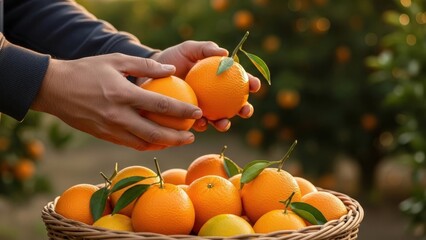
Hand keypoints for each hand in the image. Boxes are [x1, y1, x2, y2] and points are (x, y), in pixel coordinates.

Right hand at [31, 53, 201, 150]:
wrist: (54, 89)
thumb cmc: (86, 70)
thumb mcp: (116, 60)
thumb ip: (145, 65)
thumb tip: (171, 70)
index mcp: (123, 94)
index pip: (160, 106)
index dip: (182, 110)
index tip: (198, 112)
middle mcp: (118, 115)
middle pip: (155, 132)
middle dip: (177, 137)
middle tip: (192, 136)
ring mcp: (110, 129)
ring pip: (143, 143)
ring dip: (164, 145)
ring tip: (178, 141)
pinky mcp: (104, 135)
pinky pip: (130, 144)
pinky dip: (146, 145)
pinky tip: (156, 141)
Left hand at [149, 41, 261, 131]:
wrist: (152, 73)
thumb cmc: (173, 58)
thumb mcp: (189, 49)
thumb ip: (206, 49)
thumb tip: (225, 53)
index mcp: (220, 78)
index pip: (240, 80)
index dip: (251, 84)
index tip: (254, 86)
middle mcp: (215, 95)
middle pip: (236, 104)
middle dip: (245, 110)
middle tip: (245, 110)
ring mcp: (204, 108)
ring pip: (219, 119)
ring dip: (224, 123)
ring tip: (223, 123)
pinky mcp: (190, 118)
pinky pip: (198, 124)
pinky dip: (201, 125)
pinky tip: (200, 123)